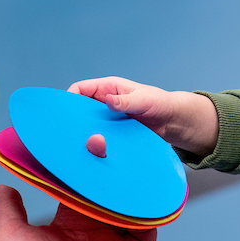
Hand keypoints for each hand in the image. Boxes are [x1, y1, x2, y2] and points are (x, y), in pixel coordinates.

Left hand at [0, 185, 164, 240]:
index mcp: (76, 227)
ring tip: (146, 217)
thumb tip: (1, 185)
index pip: (98, 203)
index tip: (109, 171)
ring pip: (145, 240)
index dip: (105, 189)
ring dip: (150, 228)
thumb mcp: (11, 232)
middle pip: (126, 218)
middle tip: (136, 190)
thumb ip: (10, 208)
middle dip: (134, 205)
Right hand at [67, 76, 217, 155]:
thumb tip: (108, 100)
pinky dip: (97, 145)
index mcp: (108, 88)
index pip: (79, 90)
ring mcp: (107, 119)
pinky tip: (98, 152)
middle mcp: (104, 103)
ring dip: (86, 135)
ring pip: (88, 126)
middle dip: (75, 121)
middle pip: (79, 110)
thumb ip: (126, 101)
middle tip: (74, 134)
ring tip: (88, 145)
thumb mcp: (144, 100)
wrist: (173, 122)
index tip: (66, 114)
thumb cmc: (160, 104)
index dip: (69, 99)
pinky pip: (100, 138)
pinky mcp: (113, 133)